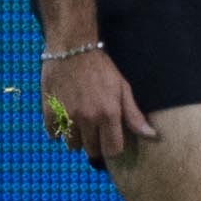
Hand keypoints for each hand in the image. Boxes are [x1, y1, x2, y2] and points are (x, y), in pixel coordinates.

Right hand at [45, 47, 155, 164]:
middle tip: (96, 131)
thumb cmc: (101, 68)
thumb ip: (134, 115)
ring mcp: (66, 117)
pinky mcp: (48, 112)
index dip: (113, 148)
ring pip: (72, 145)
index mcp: (108, 114)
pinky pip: (53, 134)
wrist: (72, 51)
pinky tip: (65, 118)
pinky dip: (58, 130)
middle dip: (96, 145)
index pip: (112, 150)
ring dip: (77, 139)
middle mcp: (87, 119)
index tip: (111, 141)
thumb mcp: (122, 88)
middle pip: (92, 150)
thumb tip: (151, 135)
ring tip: (81, 124)